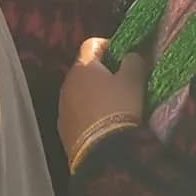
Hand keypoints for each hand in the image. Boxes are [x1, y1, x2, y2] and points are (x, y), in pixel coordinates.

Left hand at [59, 42, 147, 160]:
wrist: (102, 151)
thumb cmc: (119, 108)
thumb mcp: (133, 81)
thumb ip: (133, 61)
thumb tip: (131, 56)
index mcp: (83, 66)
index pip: (92, 44)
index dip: (109, 45)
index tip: (124, 56)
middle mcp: (67, 83)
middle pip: (84, 69)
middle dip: (102, 72)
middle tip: (122, 82)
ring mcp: (62, 106)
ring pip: (79, 91)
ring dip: (94, 94)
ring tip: (113, 106)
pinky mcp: (63, 127)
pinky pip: (77, 112)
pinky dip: (88, 112)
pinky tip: (102, 124)